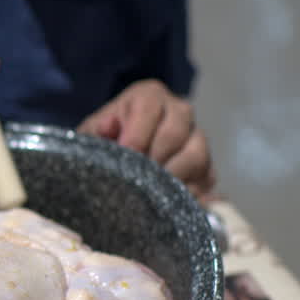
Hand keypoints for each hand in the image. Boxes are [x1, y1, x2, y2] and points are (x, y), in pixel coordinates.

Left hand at [79, 79, 214, 197]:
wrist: (121, 156)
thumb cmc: (105, 141)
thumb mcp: (93, 133)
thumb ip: (96, 131)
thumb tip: (107, 128)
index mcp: (149, 96)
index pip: (149, 108)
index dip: (137, 135)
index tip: (125, 155)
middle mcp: (178, 111)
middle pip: (175, 132)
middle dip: (153, 159)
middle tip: (136, 178)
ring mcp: (196, 138)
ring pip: (196, 155)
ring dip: (172, 177)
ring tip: (151, 192)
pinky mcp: (207, 166)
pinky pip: (205, 178)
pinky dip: (187, 192)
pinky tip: (167, 202)